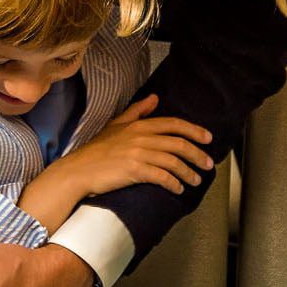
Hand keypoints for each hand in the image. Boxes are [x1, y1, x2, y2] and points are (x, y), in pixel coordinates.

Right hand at [44, 94, 212, 197]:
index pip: (173, 124)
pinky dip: (174, 183)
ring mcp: (138, 153)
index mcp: (138, 125)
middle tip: (208, 163)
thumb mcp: (116, 125)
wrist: (78, 171)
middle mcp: (141, 137)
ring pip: (173, 161)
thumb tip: (154, 98)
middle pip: (178, 143)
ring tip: (195, 180)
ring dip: (188, 172)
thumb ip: (137, 111)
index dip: (194, 130)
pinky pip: (162, 176)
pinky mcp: (134, 170)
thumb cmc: (96, 151)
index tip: (208, 138)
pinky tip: (178, 189)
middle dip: (197, 154)